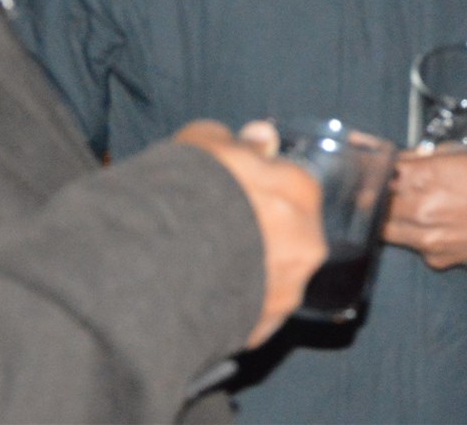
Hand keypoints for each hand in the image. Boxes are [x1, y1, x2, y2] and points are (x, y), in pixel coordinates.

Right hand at [173, 120, 324, 347]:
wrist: (160, 255)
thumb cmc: (188, 189)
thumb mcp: (207, 143)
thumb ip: (240, 142)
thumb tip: (263, 137)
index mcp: (302, 193)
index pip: (292, 185)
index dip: (262, 185)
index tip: (237, 191)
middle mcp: (307, 244)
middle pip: (288, 232)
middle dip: (260, 229)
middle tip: (218, 228)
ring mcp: (286, 291)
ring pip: (272, 275)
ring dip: (248, 268)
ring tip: (205, 265)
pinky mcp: (260, 328)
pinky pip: (250, 310)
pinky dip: (232, 303)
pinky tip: (203, 292)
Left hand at [382, 144, 466, 268]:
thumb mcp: (462, 151)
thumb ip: (425, 156)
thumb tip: (400, 159)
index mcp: (426, 175)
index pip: (380, 172)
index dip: (377, 168)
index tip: (376, 166)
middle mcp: (420, 209)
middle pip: (378, 203)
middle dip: (379, 193)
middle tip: (385, 187)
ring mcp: (427, 238)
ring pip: (386, 229)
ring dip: (390, 217)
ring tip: (404, 207)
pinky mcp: (437, 258)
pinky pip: (415, 246)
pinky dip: (417, 236)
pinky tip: (432, 226)